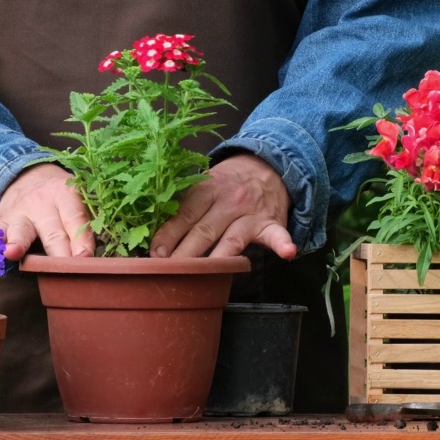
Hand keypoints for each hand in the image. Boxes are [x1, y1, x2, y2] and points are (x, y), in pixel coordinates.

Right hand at [0, 163, 94, 260]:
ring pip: (21, 230)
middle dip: (59, 253)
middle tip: (66, 269)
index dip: (81, 240)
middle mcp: (43, 203)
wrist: (28, 175)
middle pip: (52, 232)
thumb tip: (94, 256)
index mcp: (66, 195)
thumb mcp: (76, 199)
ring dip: (17, 242)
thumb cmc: (60, 197)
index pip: (75, 219)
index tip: (86, 258)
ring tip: (13, 253)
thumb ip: (85, 223)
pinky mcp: (2, 220)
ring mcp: (20, 212)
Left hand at [150, 154, 295, 259]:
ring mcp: (250, 213)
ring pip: (232, 239)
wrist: (267, 164)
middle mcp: (227, 201)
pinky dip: (283, 243)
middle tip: (169, 273)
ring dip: (218, 258)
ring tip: (204, 274)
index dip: (168, 235)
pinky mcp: (271, 223)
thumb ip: (183, 207)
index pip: (184, 215)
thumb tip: (152, 237)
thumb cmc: (226, 182)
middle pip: (204, 231)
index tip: (154, 254)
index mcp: (205, 190)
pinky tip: (287, 253)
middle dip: (185, 254)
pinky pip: (277, 235)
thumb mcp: (203, 185)